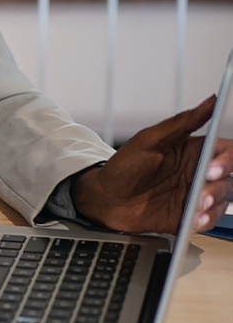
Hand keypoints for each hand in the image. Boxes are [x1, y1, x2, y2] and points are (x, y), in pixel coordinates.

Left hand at [73, 96, 232, 232]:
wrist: (103, 198)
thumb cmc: (123, 165)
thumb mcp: (149, 140)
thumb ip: (182, 122)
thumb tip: (211, 100)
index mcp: (195, 151)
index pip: (226, 151)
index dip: (227, 160)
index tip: (213, 169)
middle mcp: (200, 173)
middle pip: (228, 178)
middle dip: (218, 187)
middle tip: (201, 194)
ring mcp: (195, 195)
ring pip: (222, 200)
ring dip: (213, 206)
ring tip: (195, 210)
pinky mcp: (188, 216)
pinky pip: (207, 220)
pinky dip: (205, 222)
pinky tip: (194, 222)